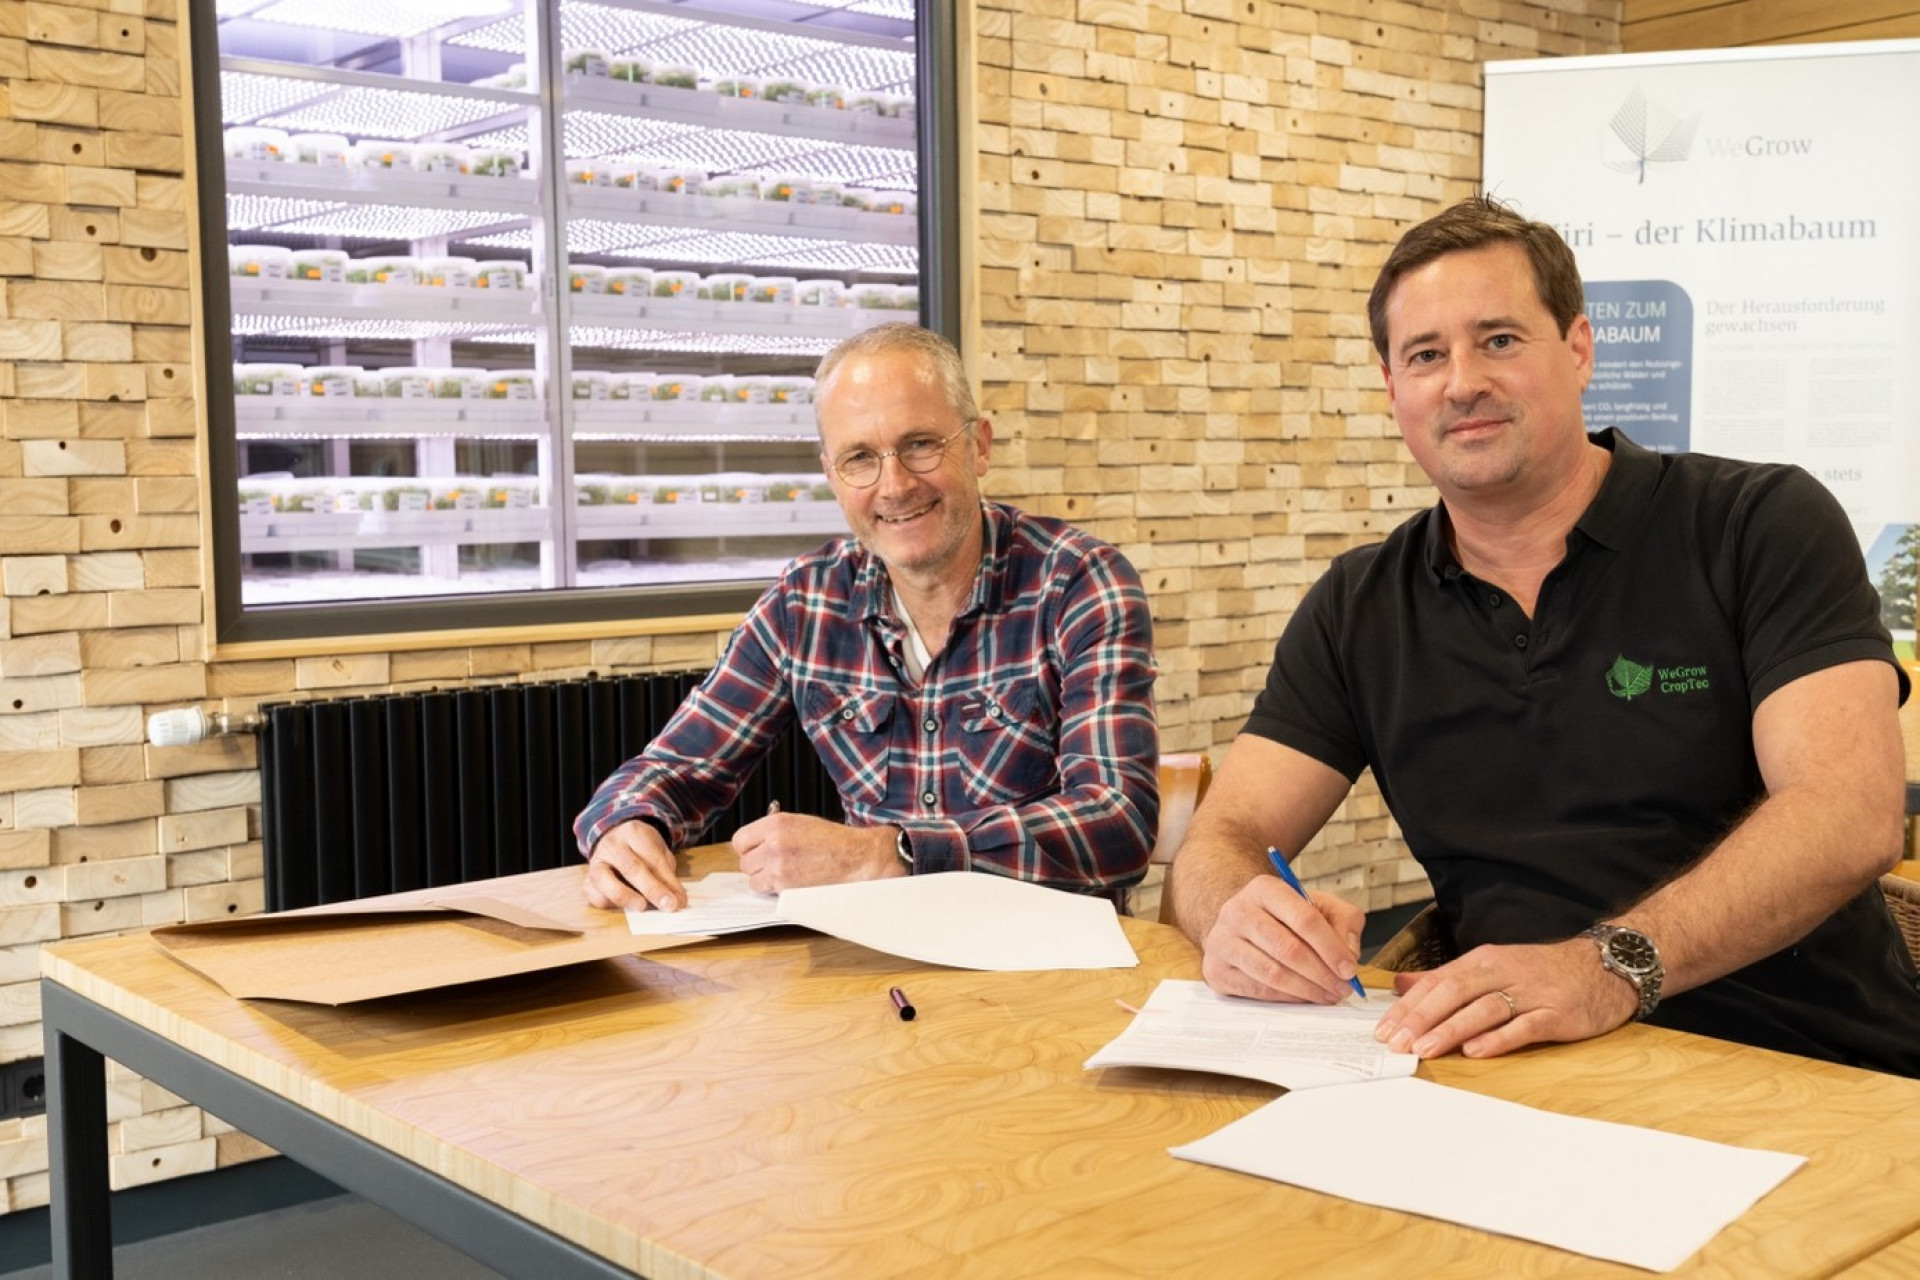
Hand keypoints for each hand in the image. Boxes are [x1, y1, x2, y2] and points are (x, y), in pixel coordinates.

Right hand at [583, 819, 685, 911]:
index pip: (652, 858)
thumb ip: (666, 875)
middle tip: (668, 906)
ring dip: (624, 896)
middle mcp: (611, 845)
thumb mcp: (658, 853)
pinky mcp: (587, 880)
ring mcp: (595, 862)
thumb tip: (676, 901)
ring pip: (604, 879)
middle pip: (631, 868)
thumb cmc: (641, 850)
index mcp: (634, 833)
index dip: (668, 881)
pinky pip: (593, 893)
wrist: (615, 838)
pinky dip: (607, 902)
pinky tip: (622, 908)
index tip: (680, 900)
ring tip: (642, 907)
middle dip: (652, 889)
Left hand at [733, 813, 906, 892]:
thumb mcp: (800, 824)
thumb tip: (753, 844)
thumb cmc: (833, 841)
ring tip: (787, 875)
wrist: (857, 858)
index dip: (748, 849)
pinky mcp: (786, 886)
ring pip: (753, 880)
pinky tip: (794, 883)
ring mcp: (778, 866)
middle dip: (757, 866)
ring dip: (766, 881)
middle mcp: (773, 843)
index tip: (756, 853)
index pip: (740, 840)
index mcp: (776, 824)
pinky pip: (768, 892)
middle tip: (775, 866)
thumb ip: (773, 832)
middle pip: (744, 862)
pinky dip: (777, 891)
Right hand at [1199, 876, 1365, 1003]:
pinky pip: (1258, 991)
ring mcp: (1222, 941)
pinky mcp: (1215, 969)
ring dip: (1307, 990)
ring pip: (1272, 974)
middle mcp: (1237, 911)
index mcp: (1264, 889)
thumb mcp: (1318, 905)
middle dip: (1322, 974)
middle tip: (1343, 988)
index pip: (1304, 919)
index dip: (1331, 947)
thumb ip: (1343, 921)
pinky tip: (1304, 997)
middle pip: (1288, 949)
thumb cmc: (1284, 916)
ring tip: (1328, 995)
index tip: (1350, 969)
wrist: (1239, 923)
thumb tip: (1349, 954)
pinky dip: (1287, 999)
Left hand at [1373, 938, 1639, 1059]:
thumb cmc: (1541, 971)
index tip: (1383, 1029)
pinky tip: (1476, 1051)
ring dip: (1451, 1029)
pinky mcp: (1556, 1013)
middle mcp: (1501, 973)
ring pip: (1483, 1009)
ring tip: (1425, 1048)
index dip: (1408, 1006)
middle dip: (1421, 1018)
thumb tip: (1401, 985)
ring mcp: (1530, 992)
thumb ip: (1446, 978)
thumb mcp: (1491, 966)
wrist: (1604, 965)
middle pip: (1453, 993)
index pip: (1436, 982)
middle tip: (1396, 1042)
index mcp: (1482, 961)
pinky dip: (1499, 1038)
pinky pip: (1524, 1026)